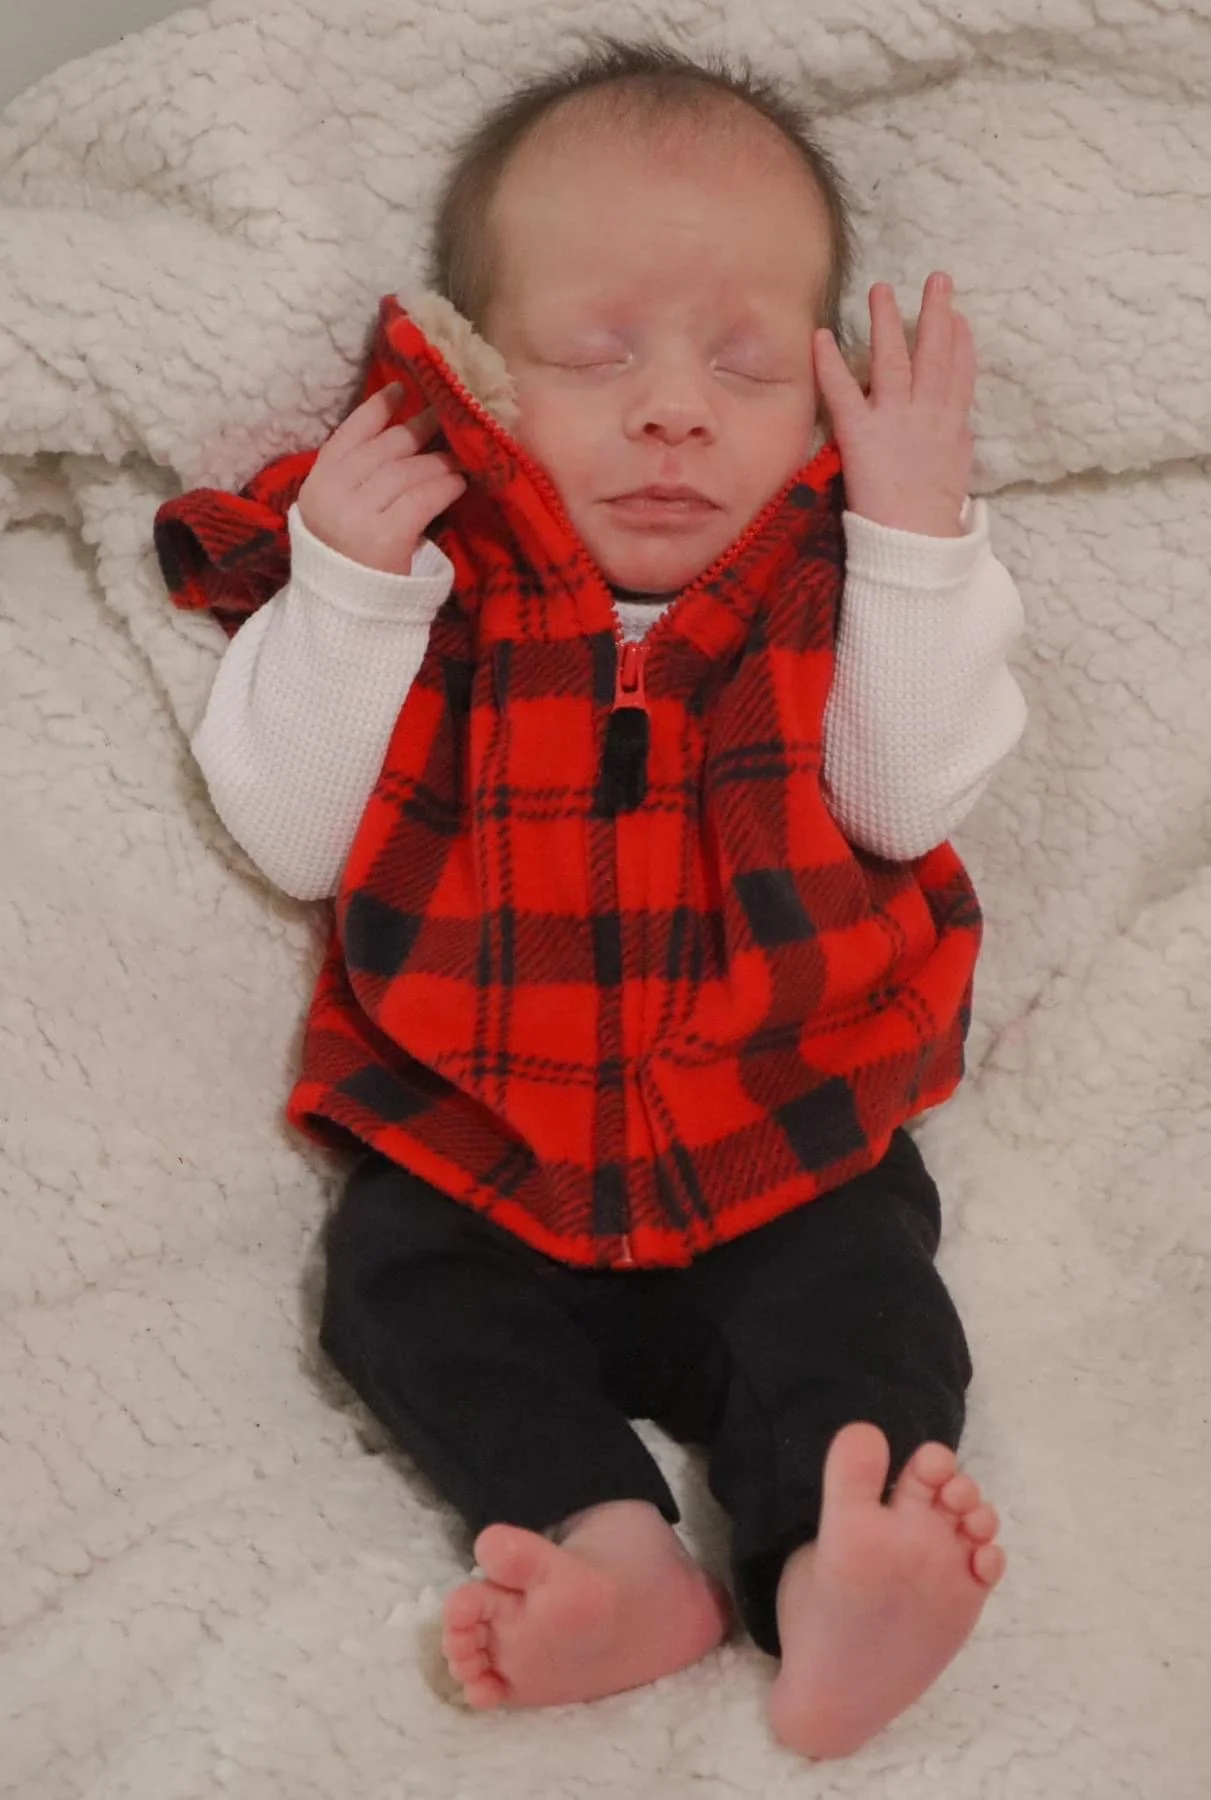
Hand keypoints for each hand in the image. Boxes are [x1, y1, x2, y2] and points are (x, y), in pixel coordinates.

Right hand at [297, 385, 466, 572]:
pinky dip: (445, 488)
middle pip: (385, 449)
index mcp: (318, 483)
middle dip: (419, 431)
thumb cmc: (351, 559)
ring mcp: (356, 516)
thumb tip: (406, 430)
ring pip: (407, 471)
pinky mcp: (384, 538)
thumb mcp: (341, 511)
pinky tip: (460, 484)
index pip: (349, 434)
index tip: (403, 388)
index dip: (378, 409)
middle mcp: (332, 494)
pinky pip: (422, 499)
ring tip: (459, 458)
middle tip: (447, 418)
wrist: (346, 614)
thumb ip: (360, 476)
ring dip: (438, 461)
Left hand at [813, 273, 974, 537]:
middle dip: (936, 314)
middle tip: (937, 279)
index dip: (961, 344)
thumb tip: (960, 428)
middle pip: (935, 354)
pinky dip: (830, 363)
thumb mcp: (958, 474)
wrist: (915, 541)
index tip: (960, 318)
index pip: (960, 375)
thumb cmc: (935, 520)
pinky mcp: (860, 432)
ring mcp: (894, 419)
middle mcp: (926, 413)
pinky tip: (821, 336)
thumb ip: (958, 444)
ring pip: (893, 360)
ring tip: (881, 289)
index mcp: (951, 426)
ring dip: (887, 322)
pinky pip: (842, 391)